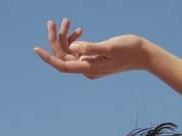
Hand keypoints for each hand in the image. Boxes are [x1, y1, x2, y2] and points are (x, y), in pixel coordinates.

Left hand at [33, 19, 149, 79]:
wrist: (144, 56)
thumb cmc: (130, 50)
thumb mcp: (110, 48)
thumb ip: (91, 49)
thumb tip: (74, 48)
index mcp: (89, 68)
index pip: (63, 65)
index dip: (48, 58)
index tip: (36, 49)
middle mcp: (86, 69)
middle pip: (64, 56)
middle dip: (56, 39)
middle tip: (52, 22)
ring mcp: (90, 65)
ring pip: (70, 52)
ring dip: (65, 37)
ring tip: (66, 20)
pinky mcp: (94, 60)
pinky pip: (78, 50)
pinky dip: (76, 40)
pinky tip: (79, 30)